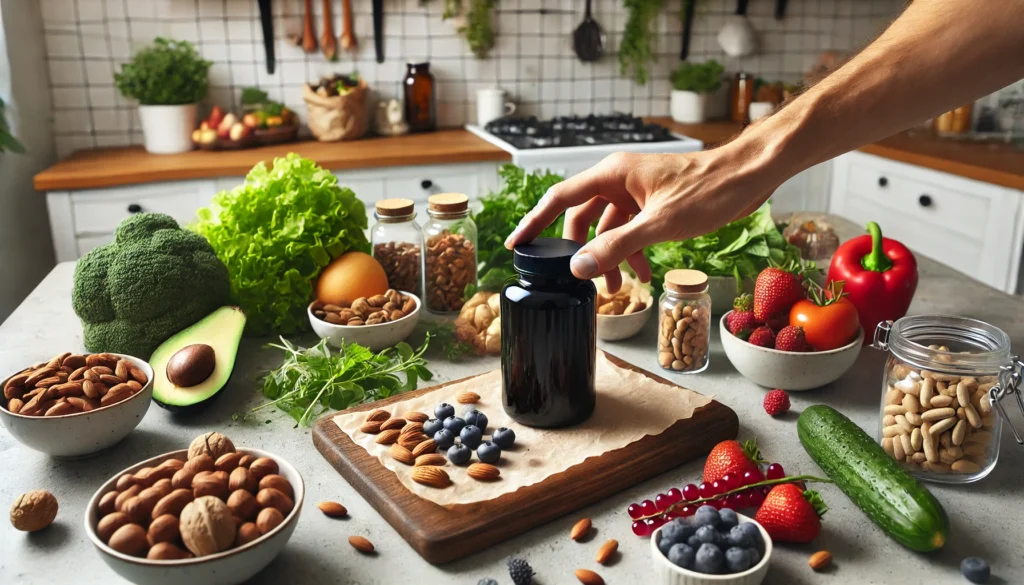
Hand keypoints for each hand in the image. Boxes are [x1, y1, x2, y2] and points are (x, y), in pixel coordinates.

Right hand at [504, 148, 777, 291]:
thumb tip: (578, 267)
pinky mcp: (654, 202)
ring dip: (611, 256)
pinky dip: (632, 251)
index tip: (516, 245)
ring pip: (609, 227)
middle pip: (582, 217)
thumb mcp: (660, 224)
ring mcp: (637, 191)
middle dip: (583, 251)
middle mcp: (619, 179)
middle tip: (584, 281)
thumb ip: (617, 246)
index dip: (535, 222)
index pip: (559, 198)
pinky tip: (644, 272)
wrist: (749, 175)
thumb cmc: (709, 189)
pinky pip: (631, 229)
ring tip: (621, 286)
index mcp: (613, 174)